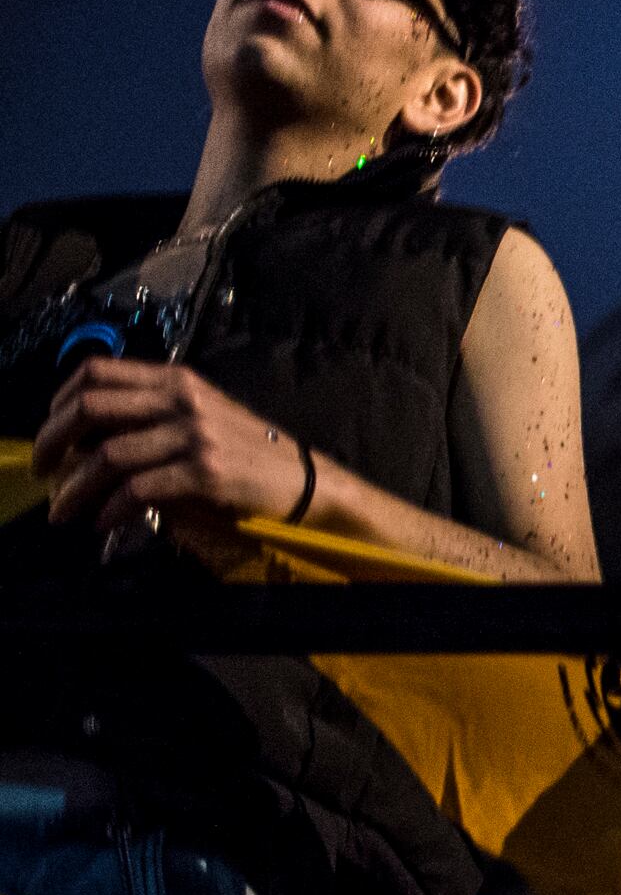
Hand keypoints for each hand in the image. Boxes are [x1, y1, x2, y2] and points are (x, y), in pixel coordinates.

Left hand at [34, 359, 312, 535]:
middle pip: (91, 407)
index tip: (50, 433)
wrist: (303, 481)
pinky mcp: (205, 471)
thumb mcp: (198, 418)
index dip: (59, 401)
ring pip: (107, 455)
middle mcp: (182, 400)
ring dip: (74, 490)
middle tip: (42, 471)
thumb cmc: (247, 453)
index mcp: (176, 380)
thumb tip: (86, 441)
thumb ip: (150, 418)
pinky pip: (138, 489)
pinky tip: (103, 522)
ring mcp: (195, 434)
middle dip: (51, 442)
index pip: (97, 372)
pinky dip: (110, 510)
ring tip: (62, 512)